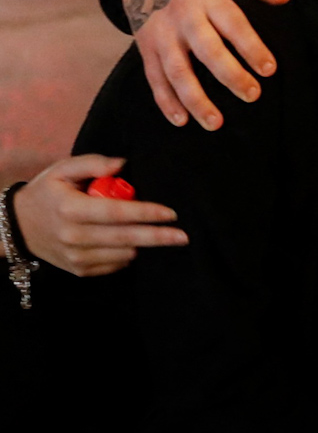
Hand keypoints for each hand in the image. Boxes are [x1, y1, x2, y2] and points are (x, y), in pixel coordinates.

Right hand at [13, 155, 187, 276]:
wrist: (19, 226)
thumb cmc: (48, 193)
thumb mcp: (63, 169)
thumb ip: (93, 163)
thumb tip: (123, 164)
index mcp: (71, 209)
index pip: (117, 213)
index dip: (146, 213)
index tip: (171, 213)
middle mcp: (74, 236)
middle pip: (126, 239)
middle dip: (159, 237)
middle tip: (184, 236)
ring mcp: (77, 257)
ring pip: (124, 254)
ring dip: (142, 243)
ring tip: (152, 232)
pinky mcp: (80, 270)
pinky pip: (115, 264)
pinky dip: (127, 253)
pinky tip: (127, 241)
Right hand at [122, 0, 290, 129]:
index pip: (233, 24)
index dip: (251, 47)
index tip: (270, 70)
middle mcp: (182, 16)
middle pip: (207, 50)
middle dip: (230, 75)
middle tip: (252, 96)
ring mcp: (161, 34)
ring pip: (178, 71)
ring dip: (195, 99)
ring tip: (215, 122)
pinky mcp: (146, 48)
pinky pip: (155, 78)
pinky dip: (166, 101)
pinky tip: (181, 120)